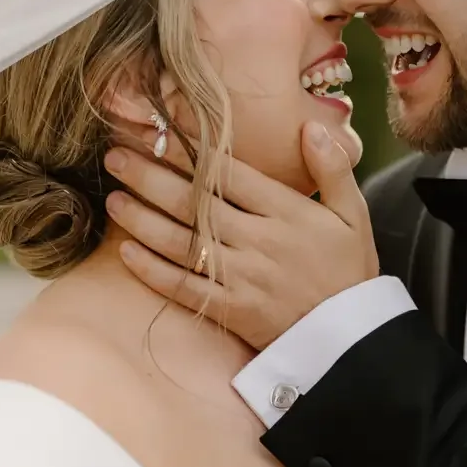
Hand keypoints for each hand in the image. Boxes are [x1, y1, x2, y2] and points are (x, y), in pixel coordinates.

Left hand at [104, 123, 378, 348]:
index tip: (159, 128)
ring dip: (142, 219)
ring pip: (182, 242)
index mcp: (287, 212)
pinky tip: (126, 252)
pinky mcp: (232, 310)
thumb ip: (332, 169)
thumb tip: (310, 126)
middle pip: (195, 203)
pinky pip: (184, 288)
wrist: (353, 339)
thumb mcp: (353, 215)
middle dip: (150, 176)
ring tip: (113, 197)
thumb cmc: (350, 271)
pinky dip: (153, 271)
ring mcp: (243, 277)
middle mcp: (260, 241)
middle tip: (116, 156)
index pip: (229, 172)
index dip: (190, 148)